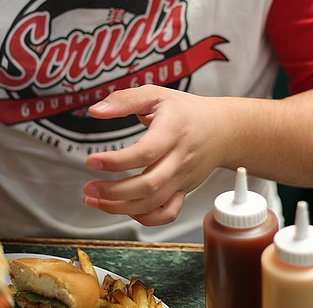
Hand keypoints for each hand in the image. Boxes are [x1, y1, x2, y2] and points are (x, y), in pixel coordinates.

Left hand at [84, 85, 230, 225]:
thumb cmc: (187, 112)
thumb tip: (96, 111)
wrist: (223, 130)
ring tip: (96, 200)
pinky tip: (126, 209)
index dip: (116, 161)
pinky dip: (145, 217)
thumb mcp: (157, 95)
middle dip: (113, 191)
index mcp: (172, 132)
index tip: (92, 161)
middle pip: (148, 185)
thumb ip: (124, 100)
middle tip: (89, 188)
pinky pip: (167, 213)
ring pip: (153, 203)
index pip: (145, 152)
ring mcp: (182, 178)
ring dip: (121, 207)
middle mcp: (179, 159)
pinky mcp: (183, 190)